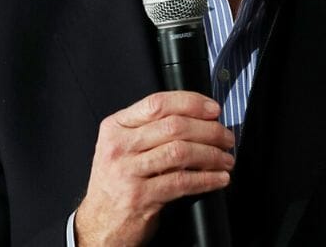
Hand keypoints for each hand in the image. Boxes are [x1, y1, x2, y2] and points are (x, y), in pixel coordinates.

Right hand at [74, 91, 234, 246]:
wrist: (99, 223)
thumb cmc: (117, 184)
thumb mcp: (122, 148)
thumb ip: (151, 130)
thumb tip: (198, 118)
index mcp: (115, 127)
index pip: (157, 103)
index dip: (191, 103)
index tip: (213, 110)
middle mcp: (119, 147)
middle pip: (174, 126)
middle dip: (209, 130)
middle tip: (226, 138)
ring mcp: (127, 172)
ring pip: (181, 152)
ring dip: (212, 155)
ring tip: (226, 159)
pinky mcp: (139, 197)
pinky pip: (182, 182)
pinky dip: (207, 179)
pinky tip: (218, 178)